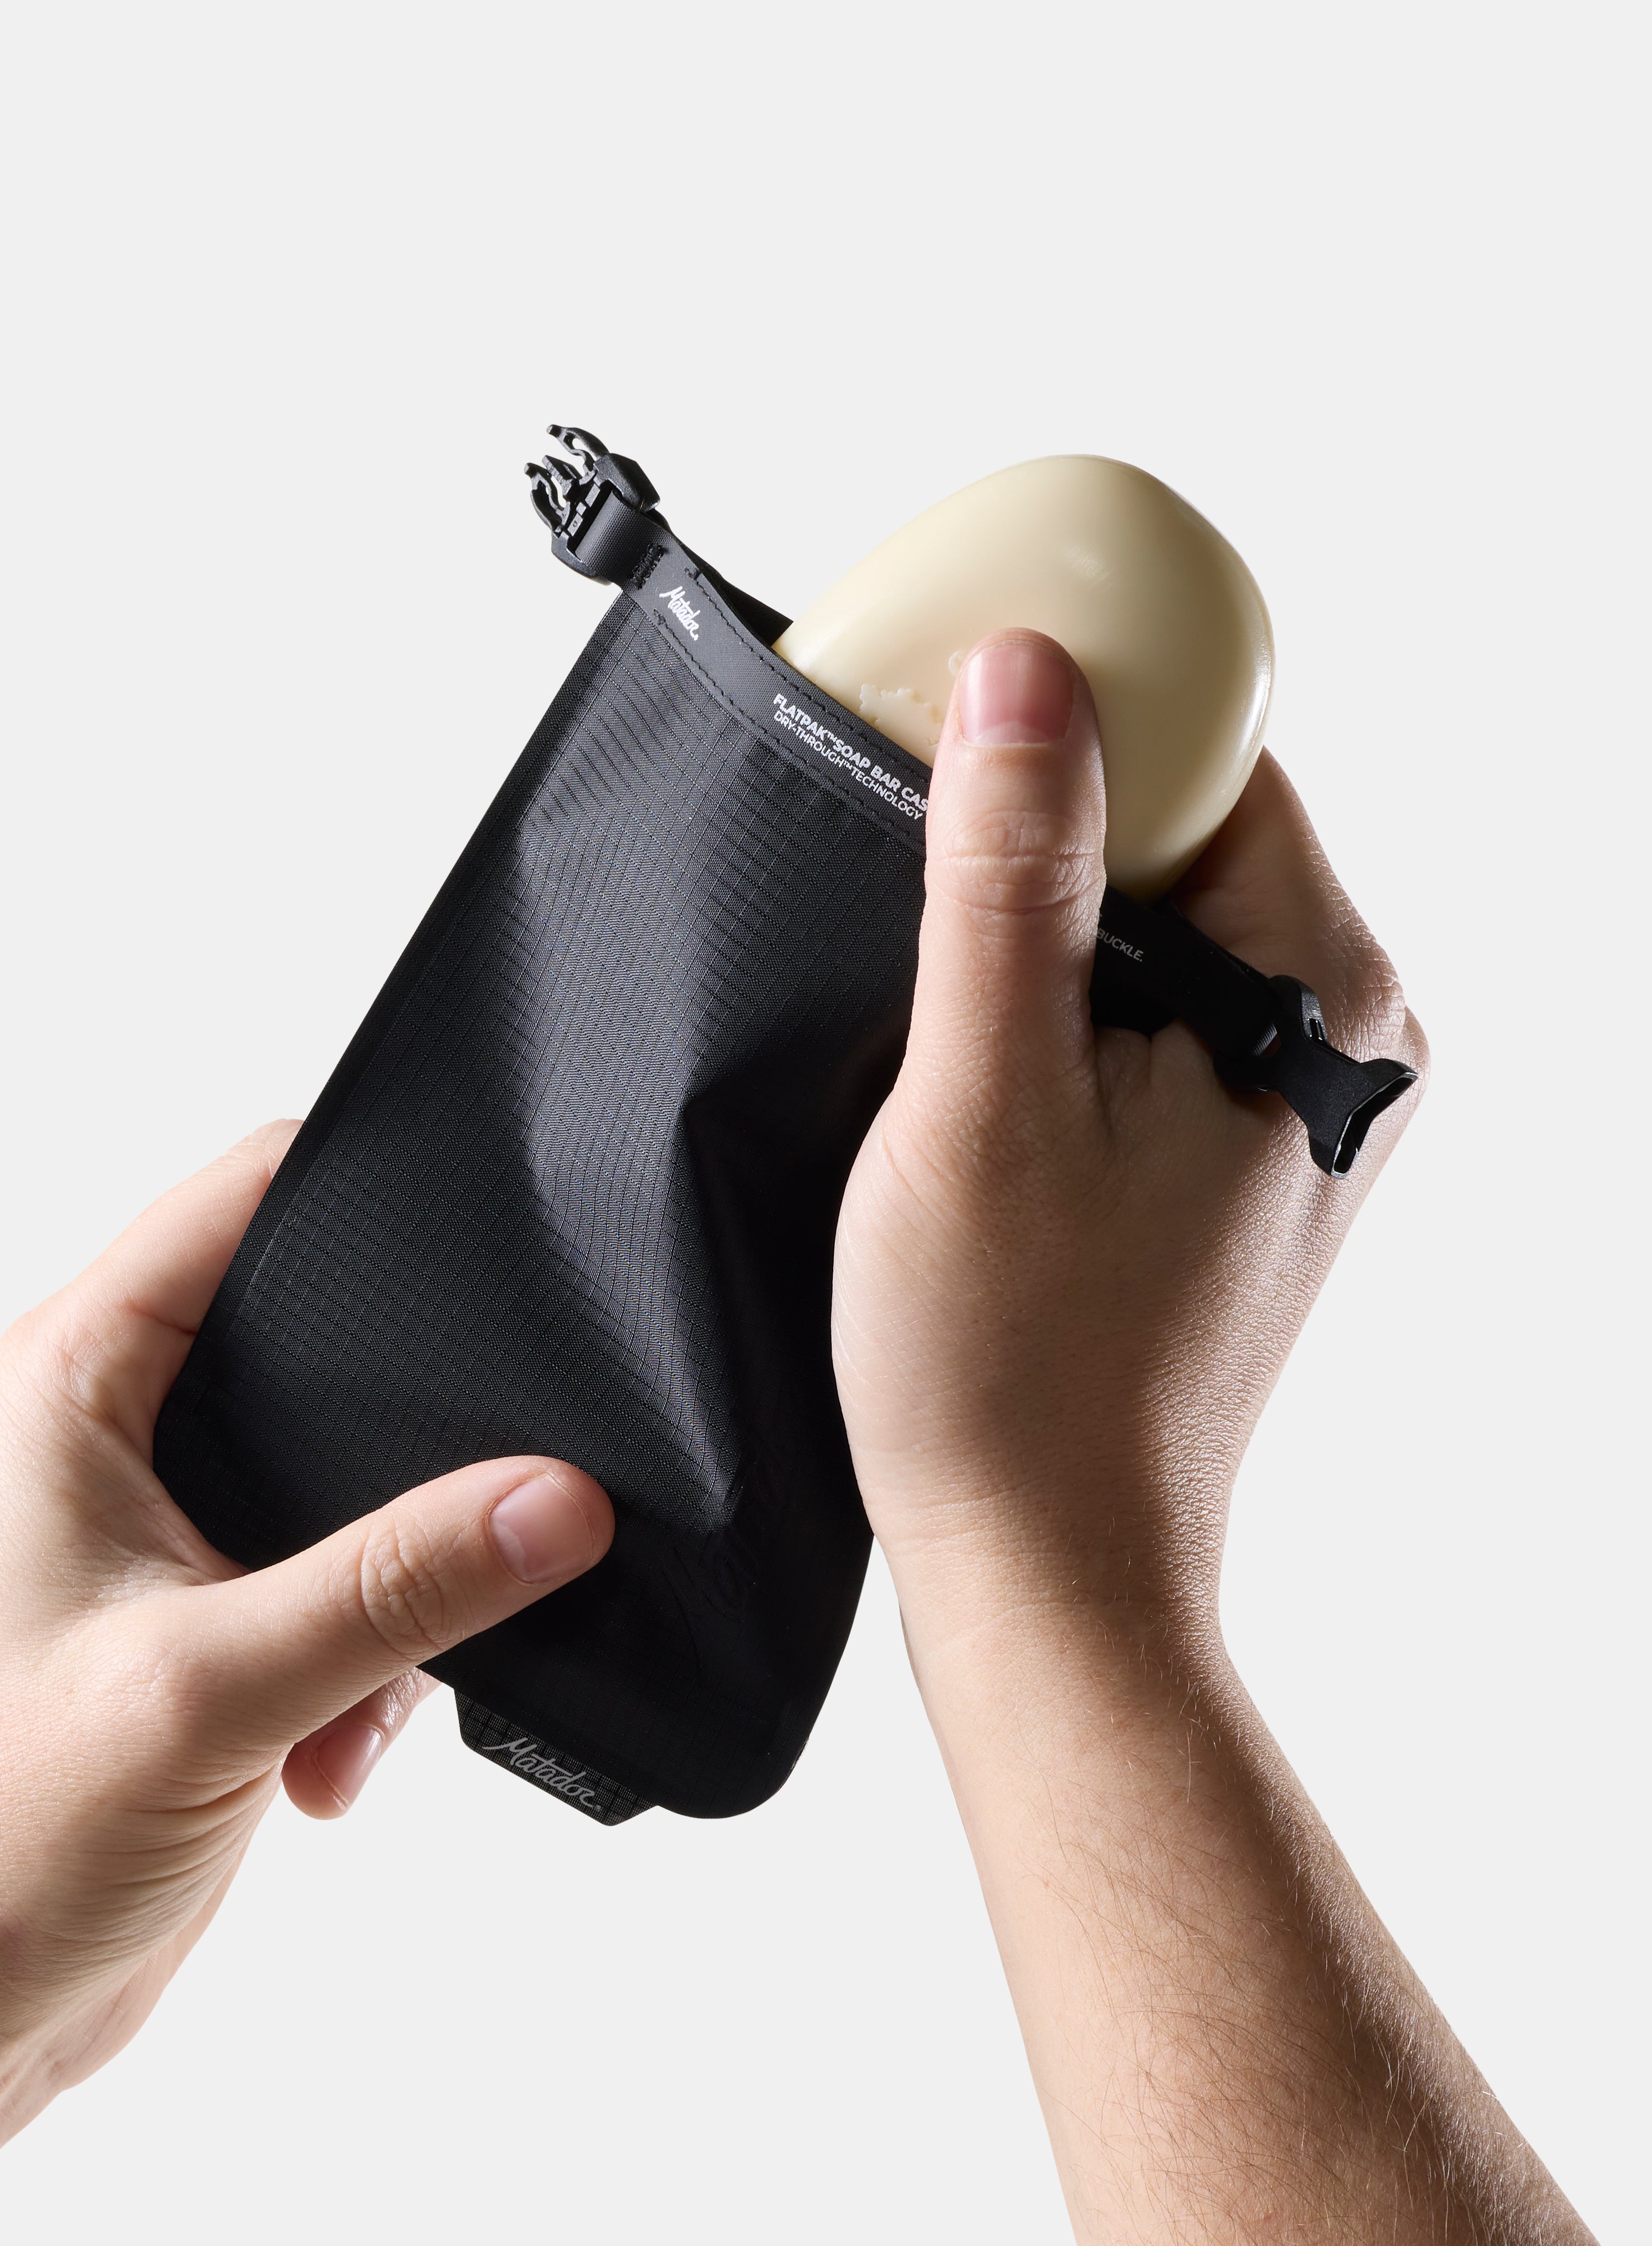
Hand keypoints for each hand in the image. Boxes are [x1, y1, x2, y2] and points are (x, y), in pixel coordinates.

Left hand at [0, 1122, 613, 2092]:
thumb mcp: (215, 1690)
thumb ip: (398, 1588)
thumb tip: (558, 1502)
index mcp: (76, 1378)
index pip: (247, 1193)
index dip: (371, 1184)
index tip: (505, 1217)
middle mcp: (121, 1427)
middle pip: (327, 1331)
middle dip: (416, 1427)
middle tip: (480, 1505)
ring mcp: (176, 1525)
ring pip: (360, 1473)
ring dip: (398, 1588)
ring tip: (360, 1697)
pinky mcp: (222, 1617)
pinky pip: (358, 1581)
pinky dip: (375, 1667)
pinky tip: (336, 1754)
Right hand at [832, 631, 1425, 1629]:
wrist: (1045, 1573)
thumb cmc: (1013, 1373)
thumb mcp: (983, 1097)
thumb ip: (1007, 877)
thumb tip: (1021, 672)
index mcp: (1323, 1005)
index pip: (1217, 763)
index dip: (1078, 723)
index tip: (945, 727)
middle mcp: (1340, 1046)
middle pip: (1191, 835)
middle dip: (1046, 825)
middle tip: (905, 860)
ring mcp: (1294, 1109)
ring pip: (1159, 927)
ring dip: (1039, 922)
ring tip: (931, 990)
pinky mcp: (1231, 1161)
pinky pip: (1150, 1014)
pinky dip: (1059, 1004)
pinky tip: (974, 1057)